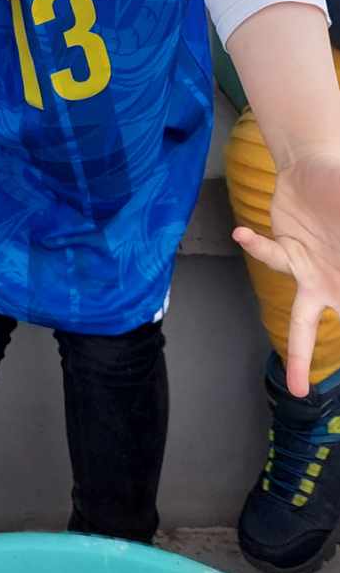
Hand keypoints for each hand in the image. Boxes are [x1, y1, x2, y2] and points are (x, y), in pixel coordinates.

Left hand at [236, 152, 339, 393]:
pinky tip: (242, 235)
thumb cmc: (337, 193)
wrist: (314, 170)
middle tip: (323, 401)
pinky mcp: (287, 253)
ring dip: (302, 355)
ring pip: (304, 324)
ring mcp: (310, 276)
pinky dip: (256, 248)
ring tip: (299, 388)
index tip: (317, 382)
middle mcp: (337, 286)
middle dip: (329, 366)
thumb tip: (338, 274)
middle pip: (327, 330)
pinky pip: (272, 257)